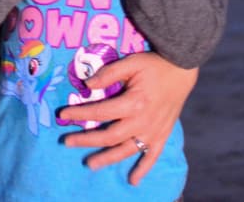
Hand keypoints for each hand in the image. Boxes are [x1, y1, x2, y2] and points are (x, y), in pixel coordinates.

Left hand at [58, 52, 197, 183]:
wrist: (181, 70)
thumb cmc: (153, 65)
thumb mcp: (130, 63)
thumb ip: (109, 74)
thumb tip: (87, 84)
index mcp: (134, 103)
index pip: (100, 112)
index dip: (80, 113)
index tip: (63, 114)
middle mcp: (143, 121)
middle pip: (109, 136)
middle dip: (86, 140)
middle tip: (66, 142)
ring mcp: (153, 132)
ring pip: (126, 150)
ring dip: (107, 158)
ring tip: (90, 164)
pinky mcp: (162, 135)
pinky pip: (152, 156)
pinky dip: (143, 170)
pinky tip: (133, 181)